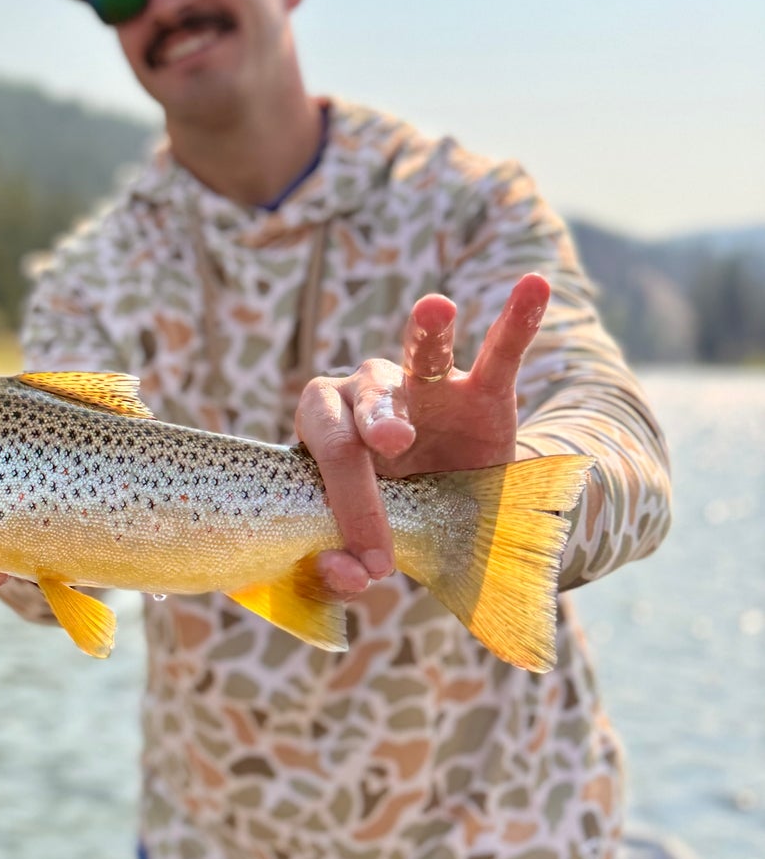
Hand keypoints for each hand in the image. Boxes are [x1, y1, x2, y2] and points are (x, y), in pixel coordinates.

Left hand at [294, 272, 550, 600]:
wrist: (442, 522)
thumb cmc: (382, 524)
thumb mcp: (356, 552)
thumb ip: (339, 567)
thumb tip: (349, 573)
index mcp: (323, 429)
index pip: (325, 449)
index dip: (346, 503)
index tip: (370, 562)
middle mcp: (365, 394)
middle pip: (363, 402)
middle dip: (375, 425)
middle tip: (391, 446)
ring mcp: (425, 388)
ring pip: (420, 356)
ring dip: (427, 335)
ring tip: (435, 310)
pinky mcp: (482, 393)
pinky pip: (500, 352)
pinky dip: (517, 319)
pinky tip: (534, 285)